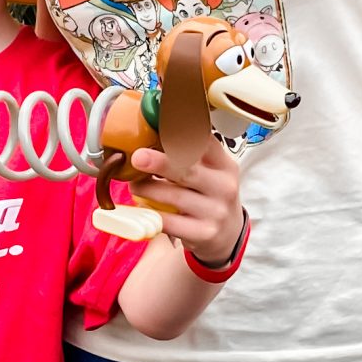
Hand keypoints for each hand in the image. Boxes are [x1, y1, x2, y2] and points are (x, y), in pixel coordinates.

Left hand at [127, 138, 244, 265]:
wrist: (227, 235)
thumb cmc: (210, 196)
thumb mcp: (210, 173)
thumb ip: (190, 156)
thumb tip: (151, 135)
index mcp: (225, 165)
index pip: (205, 142)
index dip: (181, 133)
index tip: (159, 127)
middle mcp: (224, 186)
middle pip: (188, 170)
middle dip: (160, 162)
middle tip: (138, 157)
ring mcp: (215, 211)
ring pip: (174, 196)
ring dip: (147, 188)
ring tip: (135, 184)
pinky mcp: (203, 233)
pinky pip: (169, 221)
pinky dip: (150, 212)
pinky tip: (142, 205)